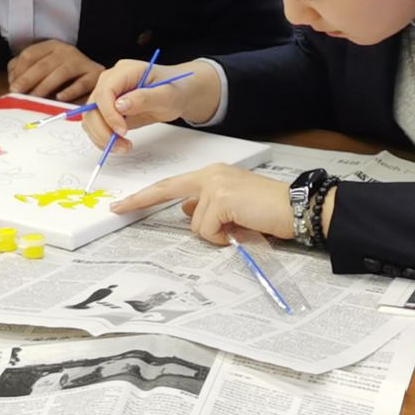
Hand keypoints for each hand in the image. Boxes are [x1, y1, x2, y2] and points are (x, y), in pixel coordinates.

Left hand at [7, 40, 103, 101]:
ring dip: (45, 86)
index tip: (12, 86)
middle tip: (17, 93)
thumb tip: (13, 82)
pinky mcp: (95, 74)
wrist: (94, 76)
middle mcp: (66, 50)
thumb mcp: (44, 68)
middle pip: (44, 64)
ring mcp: (81, 61)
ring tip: (35, 98)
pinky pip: (82, 83)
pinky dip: (70, 91)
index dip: (19, 70)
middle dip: (28, 79)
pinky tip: (60, 98)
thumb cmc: (64, 76)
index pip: (30, 54)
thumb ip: (26, 71)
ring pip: (61, 72)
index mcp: (51, 46)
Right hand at [80, 59, 221, 151]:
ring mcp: (107, 96)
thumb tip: (119, 106)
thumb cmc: (175, 90)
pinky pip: (95, 125)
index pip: (105, 91)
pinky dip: (103, 139)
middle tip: (122, 146)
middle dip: (103, 130)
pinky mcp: (106, 110)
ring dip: (102, 138)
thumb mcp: (167, 95)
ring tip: (123, 147)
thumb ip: (144, 98)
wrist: (178, 93)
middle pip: (92, 107)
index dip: (109, 113)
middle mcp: (110, 81)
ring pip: (90, 119)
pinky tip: (119, 145)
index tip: (123, 131)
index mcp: (125, 71)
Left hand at [111, 164, 295, 244]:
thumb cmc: (269, 211)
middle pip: (167, 190)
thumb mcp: (233, 208)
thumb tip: (187, 211)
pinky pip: (208, 231)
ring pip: (195, 224)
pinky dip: (224, 239)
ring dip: (215, 235)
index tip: (124, 203)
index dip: (147, 195)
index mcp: (214, 175)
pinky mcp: (222, 199)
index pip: (173, 185)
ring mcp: (215, 185)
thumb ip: (208, 207)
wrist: (296, 208)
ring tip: (240, 230)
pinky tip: (242, 230)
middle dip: (140, 201)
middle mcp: (212, 175)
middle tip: (117, 209)